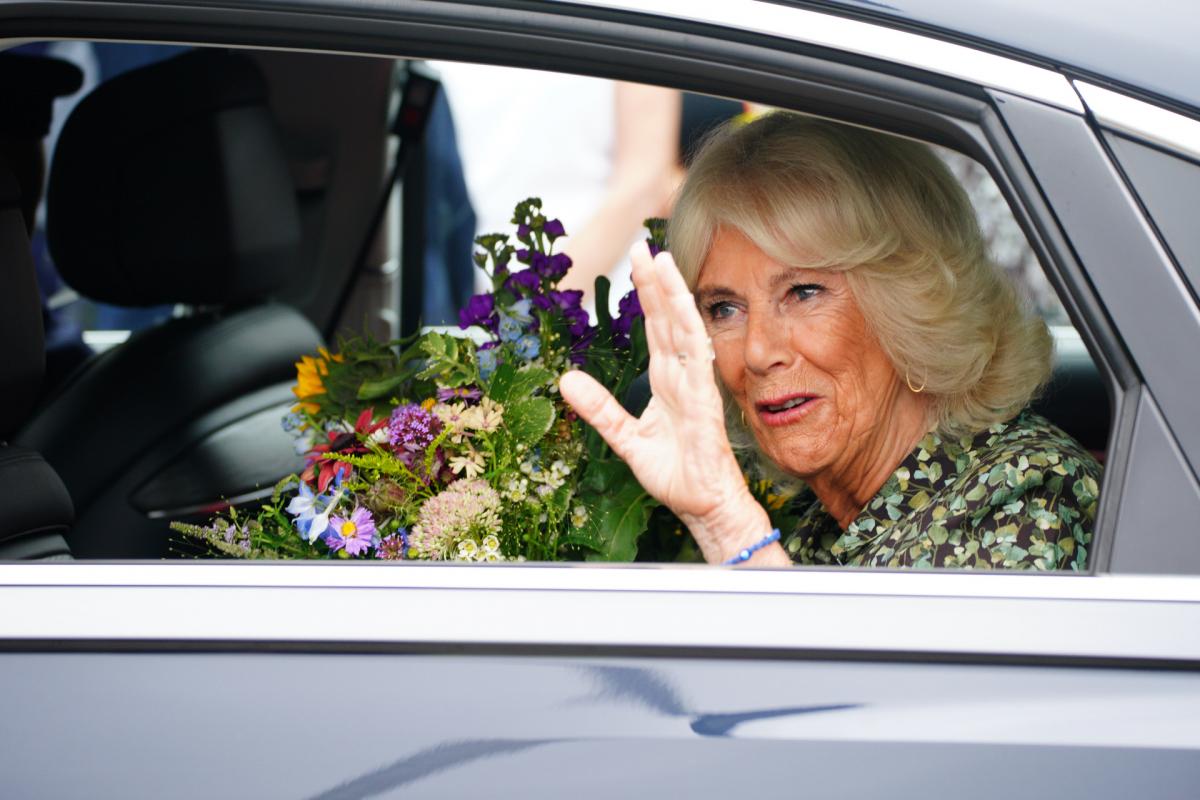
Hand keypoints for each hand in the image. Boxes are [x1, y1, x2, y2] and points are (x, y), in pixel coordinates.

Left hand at [559, 242, 775, 562]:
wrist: (703, 506)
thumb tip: (566, 380)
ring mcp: (695, 387)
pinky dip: (689, 333)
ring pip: (683, 331)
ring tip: (661, 261)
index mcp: (667, 382)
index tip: (637, 263)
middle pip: (667, 320)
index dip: (647, 295)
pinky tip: (682, 308)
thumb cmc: (676, 474)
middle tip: (643, 246)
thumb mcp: (625, 439)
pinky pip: (696, 362)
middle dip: (656, 283)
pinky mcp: (704, 404)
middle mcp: (683, 377)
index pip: (655, 328)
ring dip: (672, 295)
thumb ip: (599, 408)